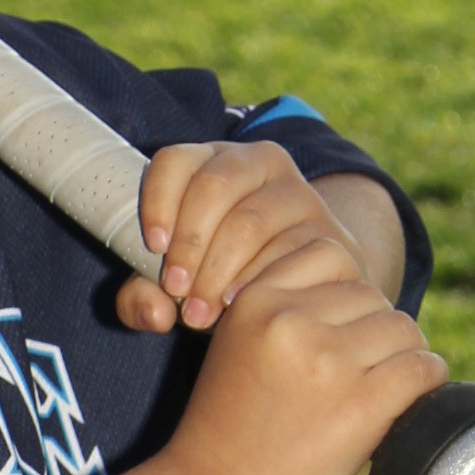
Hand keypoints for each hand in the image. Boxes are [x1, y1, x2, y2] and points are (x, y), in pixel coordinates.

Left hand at [116, 140, 391, 334]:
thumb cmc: (221, 276)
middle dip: (189, 243)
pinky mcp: (330, 232)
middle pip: (214, 186)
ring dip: (218, 271)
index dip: (159, 201)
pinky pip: (290, 253)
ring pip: (251, 221)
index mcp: (214, 161)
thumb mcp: (177, 281)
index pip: (177, 160)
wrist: (304, 283)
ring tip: (200, 313)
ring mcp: (300, 195)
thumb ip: (143, 297)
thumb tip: (154, 313)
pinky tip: (242, 305)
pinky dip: (258, 283)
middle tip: (177, 291)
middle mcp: (261, 163)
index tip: (153, 247)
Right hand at [164, 244, 447, 474]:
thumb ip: (282, 315)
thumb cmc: (226, 432)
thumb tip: (359, 299)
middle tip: (355, 376)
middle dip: (371, 332)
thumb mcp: (236, 349)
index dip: (341, 294)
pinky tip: (410, 401)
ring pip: (402, 329)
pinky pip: (422, 369)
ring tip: (378, 392)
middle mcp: (291, 320)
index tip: (333, 331)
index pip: (329, 254)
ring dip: (401, 357)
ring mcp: (327, 361)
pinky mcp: (361, 403)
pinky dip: (426, 384)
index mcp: (254, 300)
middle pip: (371, 296)